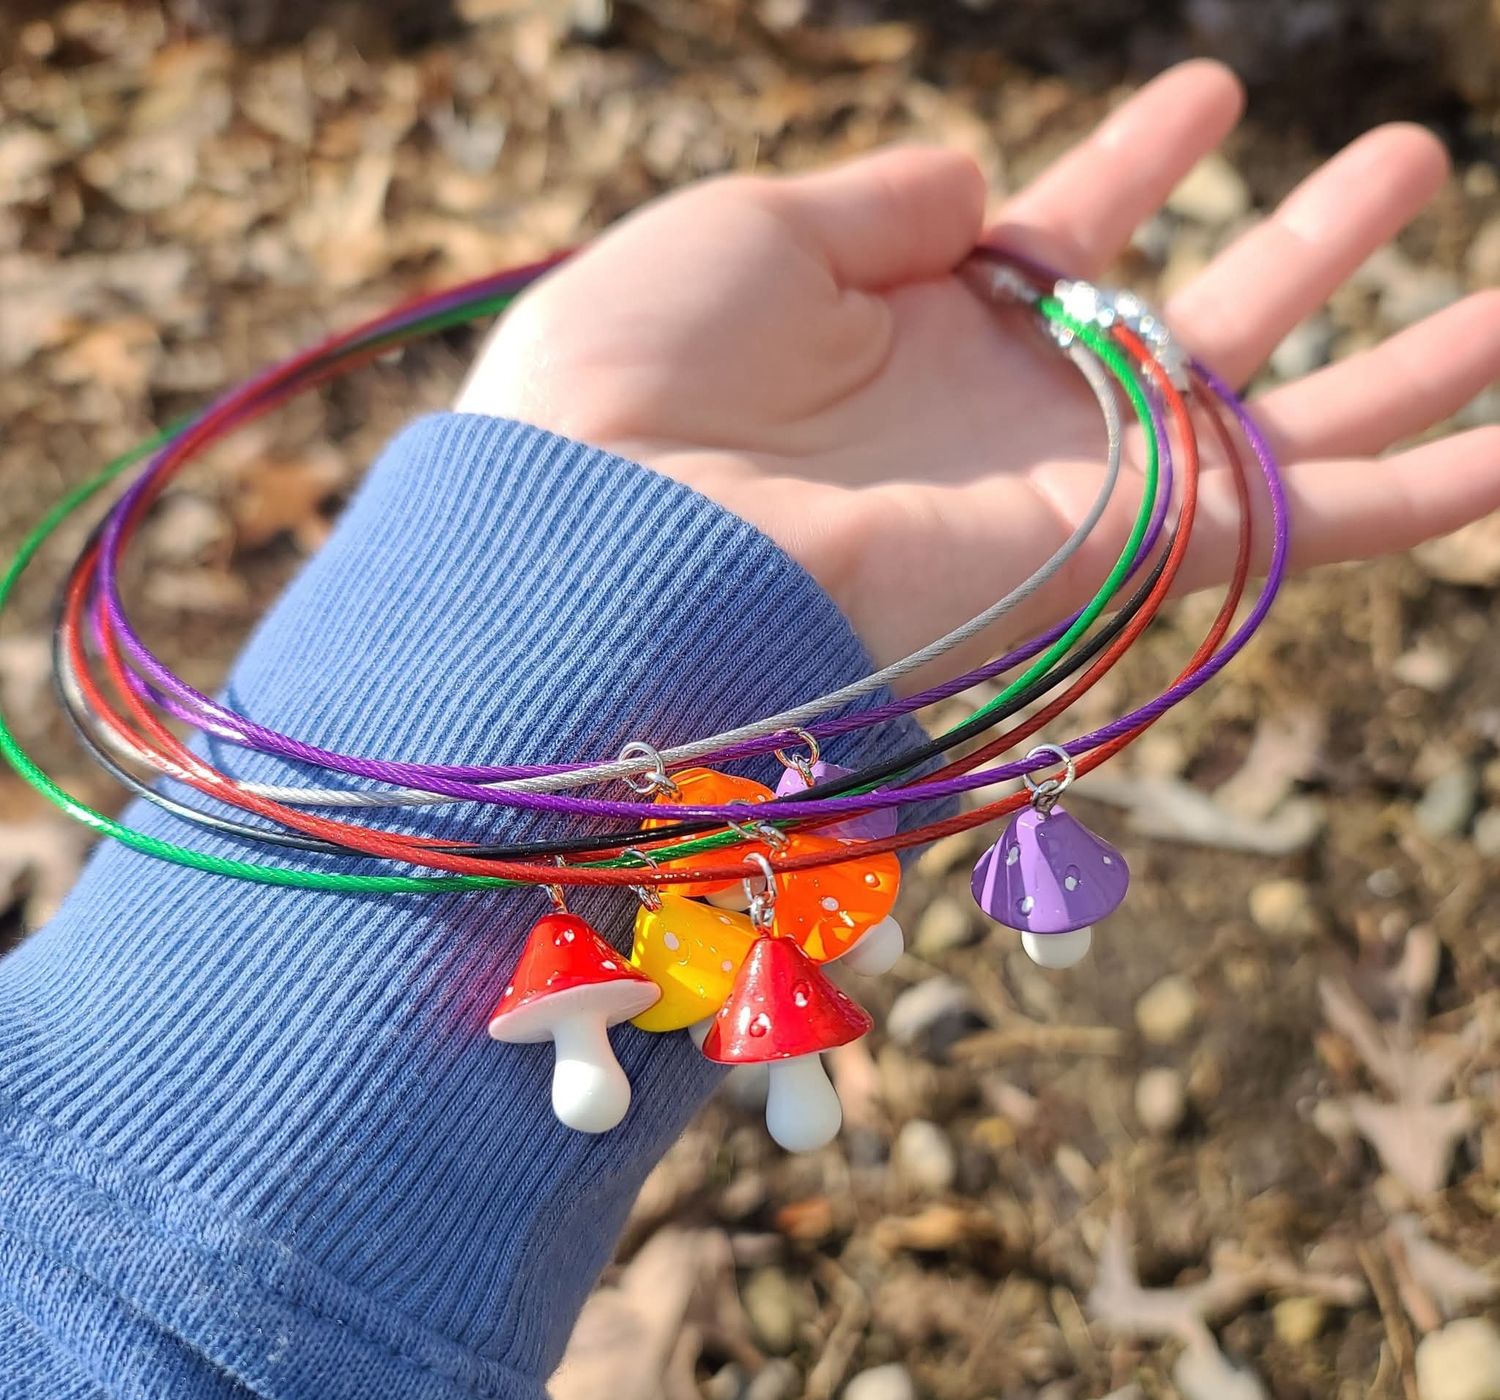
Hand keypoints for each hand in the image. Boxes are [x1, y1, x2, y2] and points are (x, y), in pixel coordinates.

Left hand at [457, 61, 1499, 672]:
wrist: (606, 536)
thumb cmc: (636, 376)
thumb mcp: (757, 234)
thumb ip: (888, 202)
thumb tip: (984, 177)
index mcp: (922, 332)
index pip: (1064, 240)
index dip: (1138, 162)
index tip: (1204, 98)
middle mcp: (1010, 419)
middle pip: (1197, 327)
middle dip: (1301, 247)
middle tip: (1407, 162)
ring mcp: (1075, 493)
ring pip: (1288, 426)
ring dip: (1410, 354)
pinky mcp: (1123, 558)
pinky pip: (1305, 524)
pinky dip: (1425, 486)